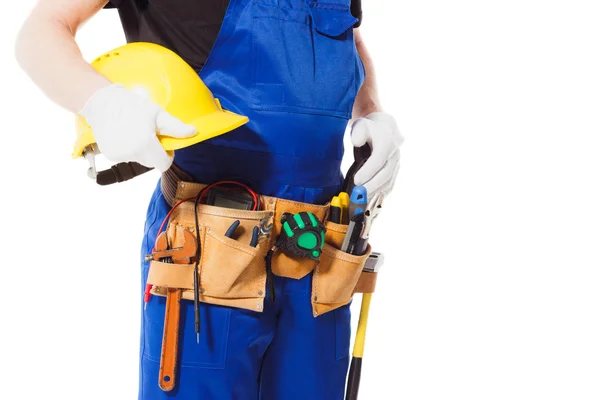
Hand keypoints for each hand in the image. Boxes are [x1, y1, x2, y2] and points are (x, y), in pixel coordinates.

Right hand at [79, 83, 195, 171]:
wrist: (102, 101)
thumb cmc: (132, 106)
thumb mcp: (158, 114)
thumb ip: (176, 127)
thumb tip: (193, 132)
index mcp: (145, 144)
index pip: (163, 164)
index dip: (167, 155)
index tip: (164, 144)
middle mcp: (132, 153)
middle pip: (151, 162)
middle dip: (154, 151)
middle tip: (149, 133)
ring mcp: (119, 155)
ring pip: (138, 159)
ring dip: (140, 149)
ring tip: (134, 131)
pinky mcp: (109, 155)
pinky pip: (125, 156)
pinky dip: (128, 148)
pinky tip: (123, 134)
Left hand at [350, 112, 403, 196]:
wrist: (384, 127)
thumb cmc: (370, 128)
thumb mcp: (362, 125)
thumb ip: (358, 132)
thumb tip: (356, 141)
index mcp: (387, 143)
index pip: (378, 160)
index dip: (368, 172)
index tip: (356, 181)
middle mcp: (394, 155)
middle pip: (385, 174)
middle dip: (371, 186)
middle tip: (357, 195)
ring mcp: (396, 164)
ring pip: (388, 182)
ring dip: (375, 193)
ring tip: (361, 200)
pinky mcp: (395, 172)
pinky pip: (389, 185)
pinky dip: (380, 194)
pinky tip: (369, 200)